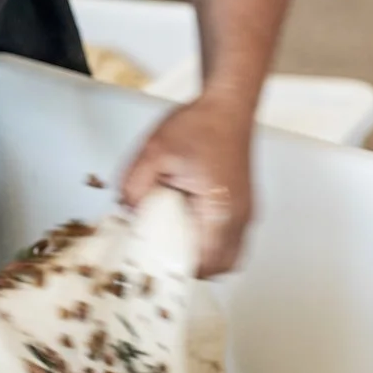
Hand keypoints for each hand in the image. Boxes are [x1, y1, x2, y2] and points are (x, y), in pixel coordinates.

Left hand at [121, 96, 253, 276]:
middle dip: (193, 266)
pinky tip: (190, 222)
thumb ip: (134, 184)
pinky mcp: (244, 202)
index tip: (156, 263)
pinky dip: (213, 240)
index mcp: (220, 210)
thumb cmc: (200, 125)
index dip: (178, 268)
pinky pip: (232, 236)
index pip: (204, 262)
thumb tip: (126, 210)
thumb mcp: (154, 151)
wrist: (227, 104)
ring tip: (177, 240)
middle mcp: (240, 215)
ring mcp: (246, 210)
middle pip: (222, 266)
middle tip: (165, 254)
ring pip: (230, 254)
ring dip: (205, 255)